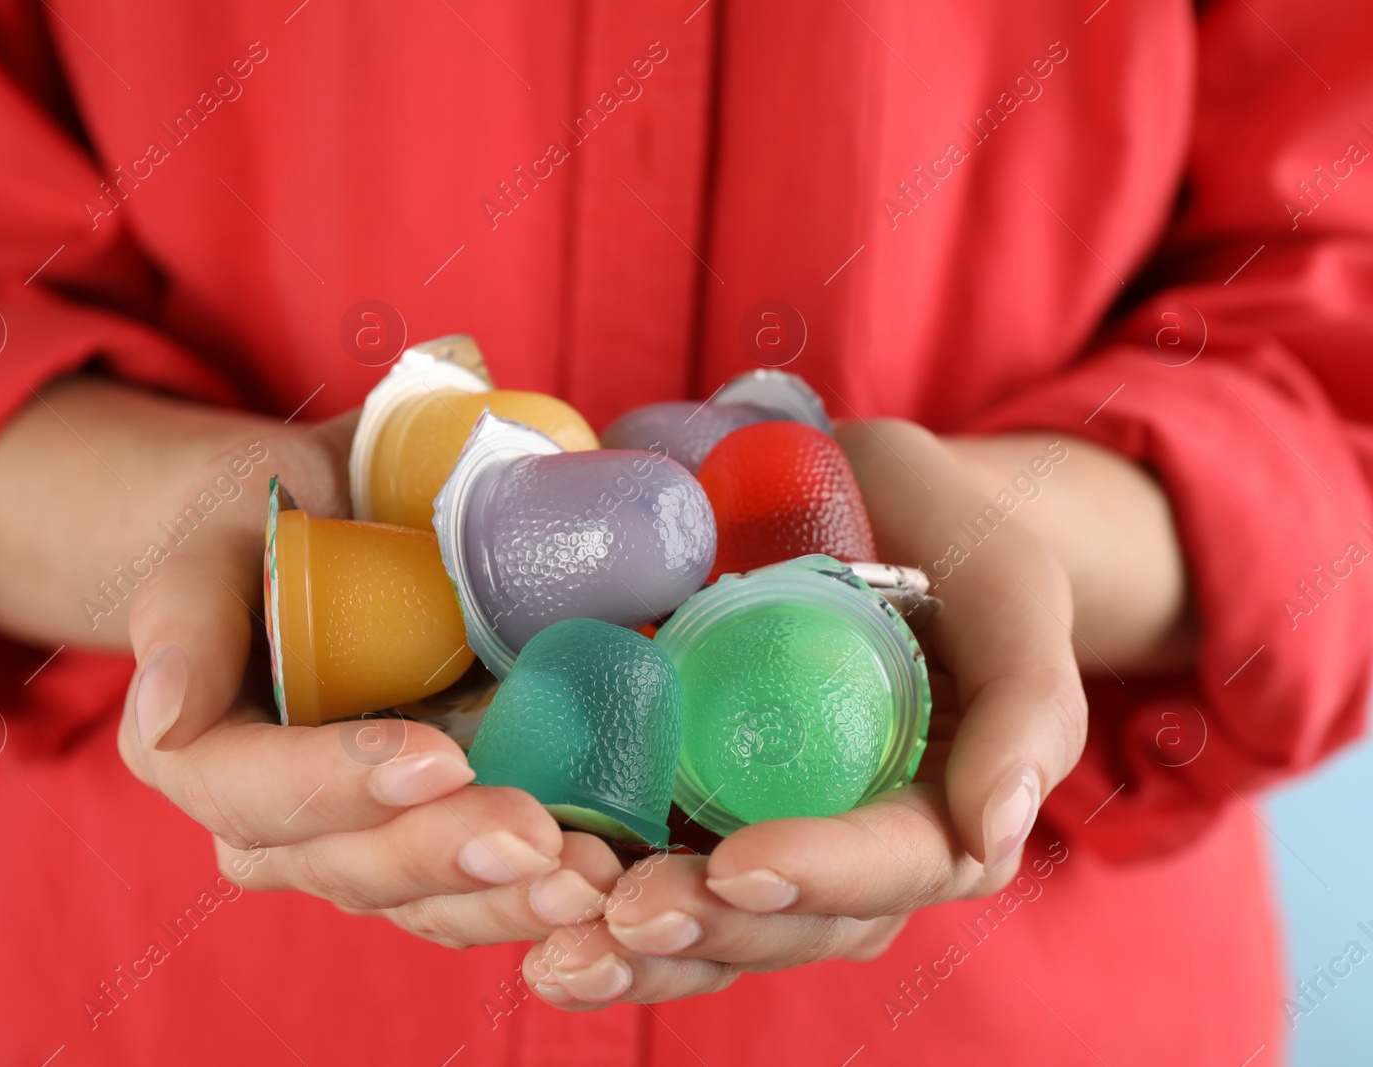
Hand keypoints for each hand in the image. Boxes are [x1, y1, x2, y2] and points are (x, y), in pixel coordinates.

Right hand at [0, 377, 617, 949]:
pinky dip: (538, 893)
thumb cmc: (257, 523)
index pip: (255, 794)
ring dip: (507, 898)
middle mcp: (269, 823)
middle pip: (348, 864)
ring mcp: (353, 841)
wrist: (317, 532)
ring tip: (589, 877)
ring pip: (420, 899)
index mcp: (197, 752)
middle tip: (537, 838)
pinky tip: (606, 879)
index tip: (438, 758)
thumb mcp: (213, 537)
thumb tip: (160, 713)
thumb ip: (185, 618)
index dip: (341, 785)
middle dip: (445, 855)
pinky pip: (474, 892)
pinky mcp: (427, 840)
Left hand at [519, 419, 1191, 1005]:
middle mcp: (855, 846)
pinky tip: (538, 921)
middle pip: (795, 924)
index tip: (737, 866)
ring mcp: (771, 833)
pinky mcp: (697, 806)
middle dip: (712, 931)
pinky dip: (597, 911)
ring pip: (719, 928)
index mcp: (944, 807)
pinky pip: (654, 875)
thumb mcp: (1010, 589)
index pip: (895, 866)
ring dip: (645, 955)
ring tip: (567, 955)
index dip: (820, 876)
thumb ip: (1026, 701)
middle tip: (629, 918)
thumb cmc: (952, 540)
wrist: (869, 500)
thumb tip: (998, 833)